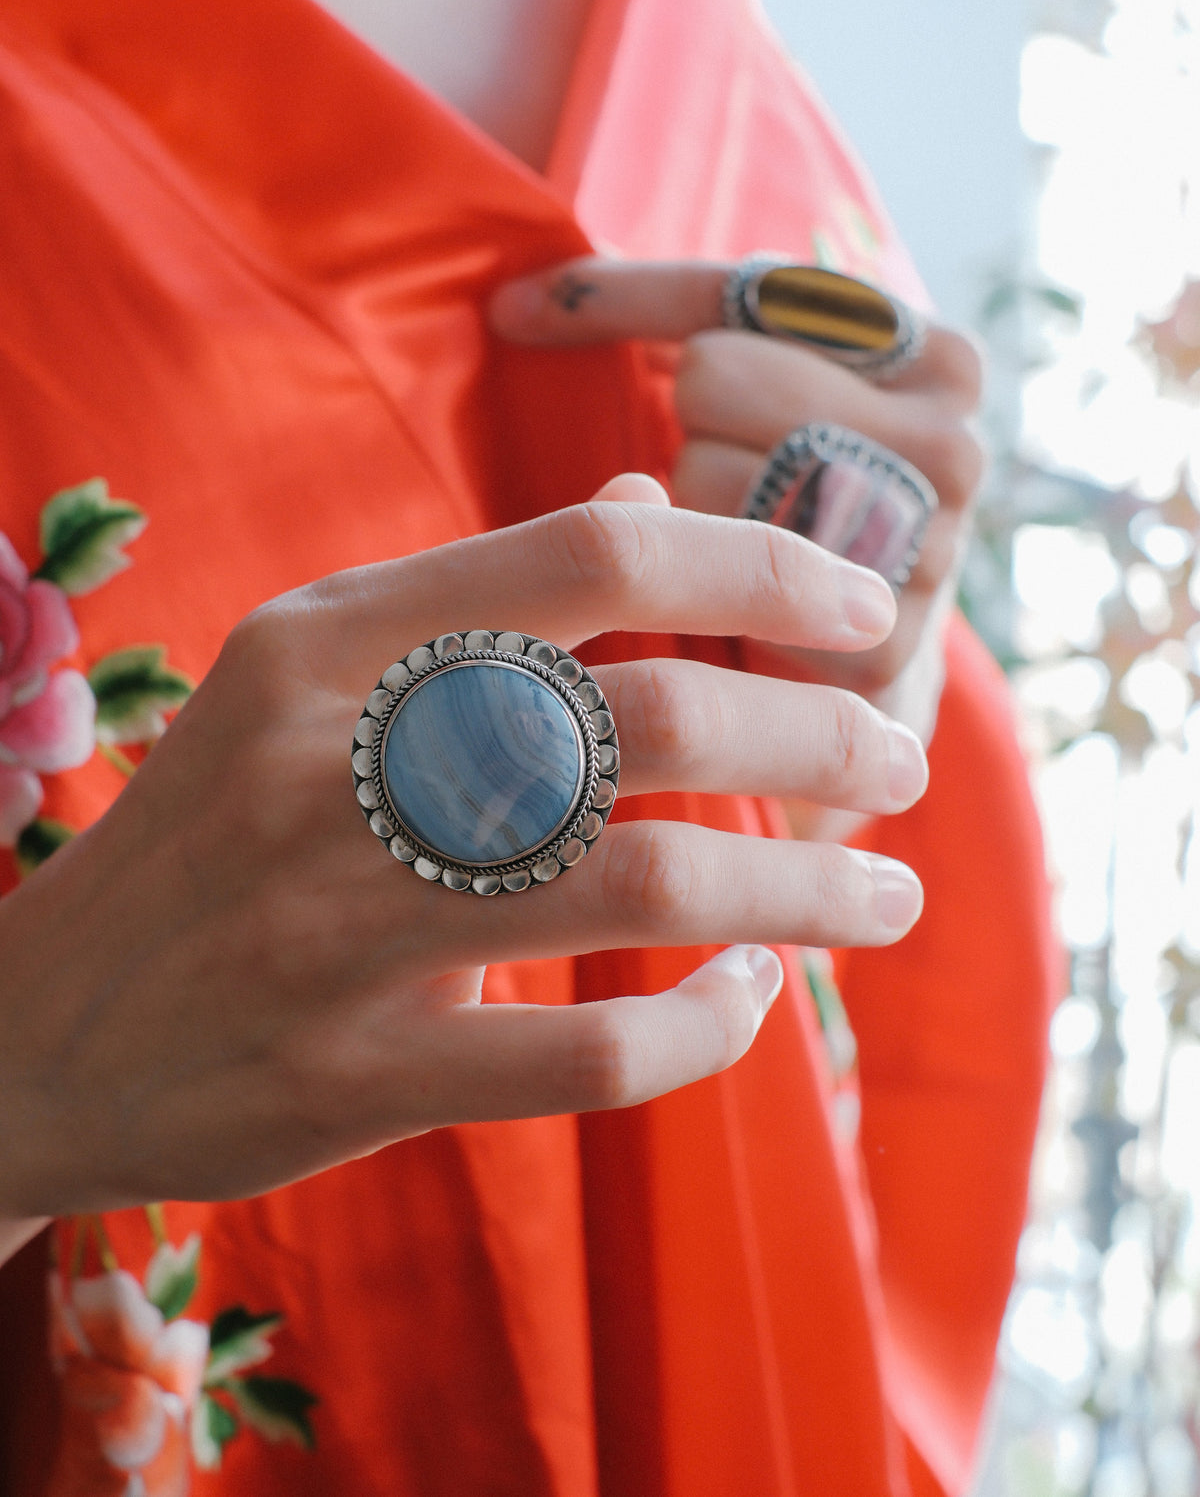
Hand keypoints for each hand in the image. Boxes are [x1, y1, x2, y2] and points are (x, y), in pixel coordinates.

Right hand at [0, 478, 925, 1223]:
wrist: (33, 1029)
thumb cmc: (207, 836)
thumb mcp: (303, 679)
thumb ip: (484, 594)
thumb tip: (649, 500)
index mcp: (328, 641)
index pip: (597, 556)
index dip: (762, 569)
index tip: (857, 607)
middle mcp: (334, 766)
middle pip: (657, 722)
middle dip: (821, 736)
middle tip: (900, 763)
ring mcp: (340, 929)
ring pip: (650, 891)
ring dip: (808, 891)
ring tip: (886, 896)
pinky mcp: (357, 1076)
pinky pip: (594, 1057)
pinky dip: (709, 1028)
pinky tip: (749, 1000)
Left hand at [490, 258, 984, 743]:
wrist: (873, 673)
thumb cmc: (796, 510)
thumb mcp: (770, 397)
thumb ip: (681, 328)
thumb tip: (513, 301)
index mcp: (936, 359)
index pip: (747, 291)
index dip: (623, 298)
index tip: (516, 312)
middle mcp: (950, 446)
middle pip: (714, 379)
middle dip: (681, 425)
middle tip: (709, 470)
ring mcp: (925, 547)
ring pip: (701, 478)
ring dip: (682, 515)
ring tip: (728, 546)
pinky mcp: (881, 644)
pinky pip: (715, 593)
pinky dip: (691, 603)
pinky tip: (723, 614)